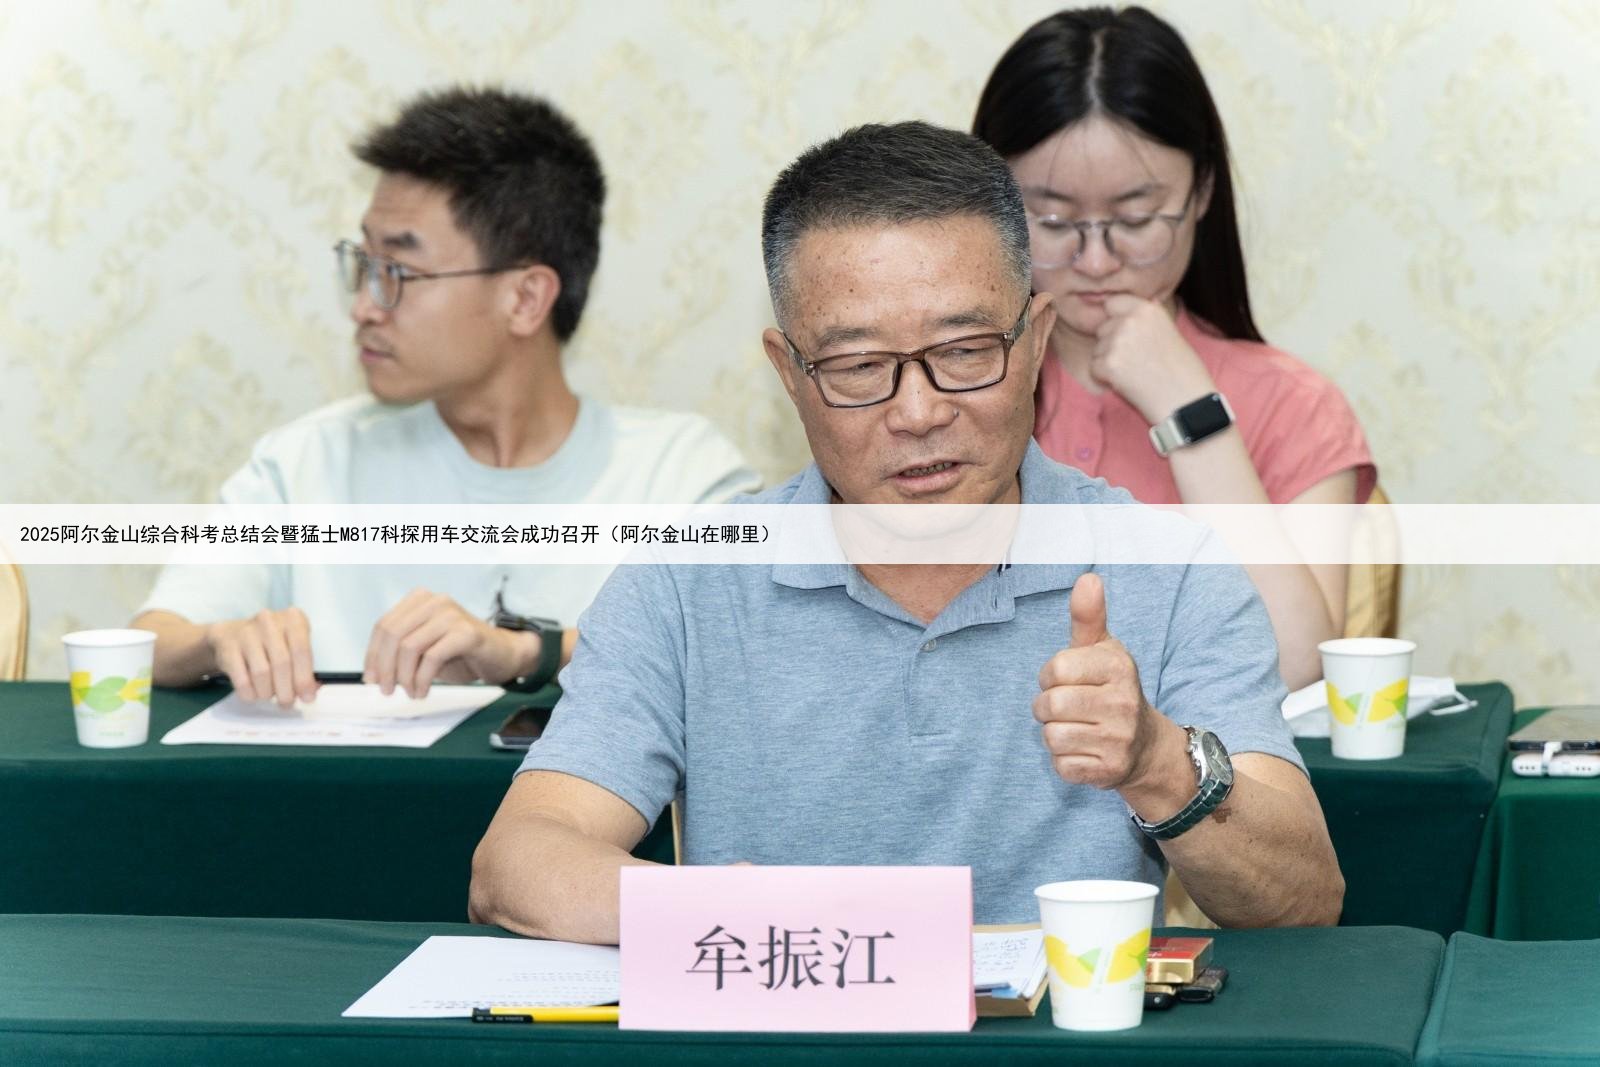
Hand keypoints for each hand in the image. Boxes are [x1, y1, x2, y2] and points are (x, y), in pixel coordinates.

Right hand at [206, 608, 315, 707]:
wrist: (231, 635)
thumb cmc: (271, 644)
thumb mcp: (292, 647)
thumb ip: (305, 668)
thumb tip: (311, 692)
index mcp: (293, 619)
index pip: (302, 650)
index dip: (305, 678)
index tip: (307, 698)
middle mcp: (269, 621)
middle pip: (282, 663)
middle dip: (286, 690)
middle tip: (286, 702)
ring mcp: (247, 632)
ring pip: (262, 673)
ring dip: (267, 693)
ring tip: (268, 695)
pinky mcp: (228, 647)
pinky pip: (241, 679)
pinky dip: (250, 694)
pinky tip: (253, 694)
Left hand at [364, 589, 537, 697]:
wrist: (503, 654)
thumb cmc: (460, 653)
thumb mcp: (424, 648)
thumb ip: (400, 652)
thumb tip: (371, 675)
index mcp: (420, 600)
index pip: (384, 625)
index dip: (373, 655)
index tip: (371, 680)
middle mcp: (435, 601)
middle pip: (394, 635)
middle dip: (385, 667)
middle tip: (387, 691)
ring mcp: (451, 614)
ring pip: (410, 647)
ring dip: (404, 677)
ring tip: (409, 693)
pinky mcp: (466, 632)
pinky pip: (432, 658)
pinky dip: (422, 680)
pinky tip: (422, 691)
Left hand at [1033, 573, 1165, 791]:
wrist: (1145, 746)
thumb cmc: (1111, 689)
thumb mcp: (1102, 650)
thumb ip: (1088, 617)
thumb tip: (1088, 578)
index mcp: (1118, 667)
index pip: (1055, 669)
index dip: (1051, 676)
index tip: (1066, 680)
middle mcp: (1123, 702)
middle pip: (1049, 705)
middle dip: (1047, 707)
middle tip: (1067, 707)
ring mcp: (1118, 739)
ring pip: (1051, 737)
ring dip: (1054, 735)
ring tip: (1076, 728)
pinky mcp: (1109, 771)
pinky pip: (1061, 766)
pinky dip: (1064, 761)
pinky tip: (1084, 751)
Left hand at [1092, 295, 1216, 424]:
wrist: (1186, 401)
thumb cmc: (1183, 371)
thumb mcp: (1171, 332)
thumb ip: (1152, 318)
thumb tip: (1150, 300)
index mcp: (1147, 309)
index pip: (1113, 303)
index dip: (1115, 319)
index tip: (1127, 335)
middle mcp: (1130, 320)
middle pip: (1102, 328)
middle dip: (1111, 344)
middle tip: (1137, 361)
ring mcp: (1117, 341)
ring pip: (1097, 350)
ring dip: (1109, 363)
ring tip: (1136, 374)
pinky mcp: (1108, 364)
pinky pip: (1094, 369)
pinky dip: (1106, 379)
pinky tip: (1128, 384)